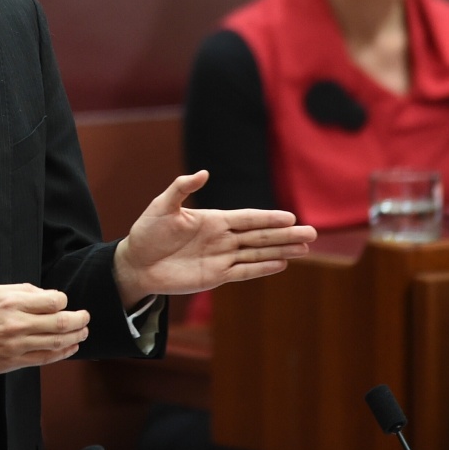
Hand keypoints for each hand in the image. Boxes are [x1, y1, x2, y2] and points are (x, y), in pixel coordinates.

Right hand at [0, 283, 89, 376]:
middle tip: (86, 316)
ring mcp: (17, 345)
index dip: (64, 301)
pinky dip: (63, 353)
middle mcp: (17, 323)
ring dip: (76, 336)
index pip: (53, 300)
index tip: (64, 302)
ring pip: (58, 341)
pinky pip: (46, 358)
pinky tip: (71, 348)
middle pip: (62, 321)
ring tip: (84, 332)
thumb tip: (44, 293)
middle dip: (80, 319)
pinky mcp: (14, 362)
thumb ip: (20, 290)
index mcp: (11, 302)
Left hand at [112, 170, 316, 307]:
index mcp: (213, 219)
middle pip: (260, 235)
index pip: (248, 218)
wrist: (135, 264)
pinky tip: (281, 264)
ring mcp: (221, 257)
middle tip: (313, 233)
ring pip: (258, 253)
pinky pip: (244, 271)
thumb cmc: (146, 232)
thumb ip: (181, 189)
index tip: (291, 217)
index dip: (269, 218)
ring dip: (281, 251)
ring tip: (305, 249)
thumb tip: (203, 173)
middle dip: (286, 234)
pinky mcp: (216, 276)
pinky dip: (262, 268)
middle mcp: (222, 238)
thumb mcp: (161, 206)